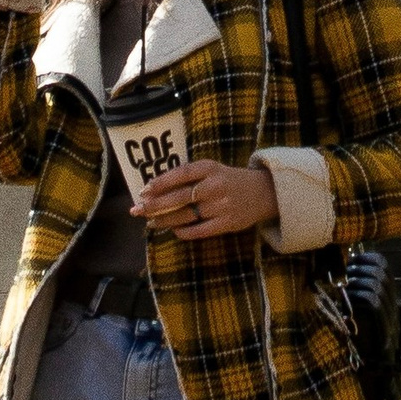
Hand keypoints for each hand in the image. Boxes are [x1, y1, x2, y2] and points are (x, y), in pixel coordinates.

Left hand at [135, 157, 278, 242]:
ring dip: (165, 220)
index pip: (180, 174)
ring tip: (151, 222)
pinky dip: (184, 231)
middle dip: (154, 205)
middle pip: (179, 197)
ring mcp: (221, 206)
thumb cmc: (229, 180)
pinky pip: (199, 230)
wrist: (263, 192)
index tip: (143, 190)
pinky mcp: (227, 223)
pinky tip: (174, 230)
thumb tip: (156, 188)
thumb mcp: (213, 170)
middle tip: (137, 210)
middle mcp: (215, 185)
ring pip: (185, 215)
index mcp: (210, 168)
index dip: (160, 182)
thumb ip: (190, 176)